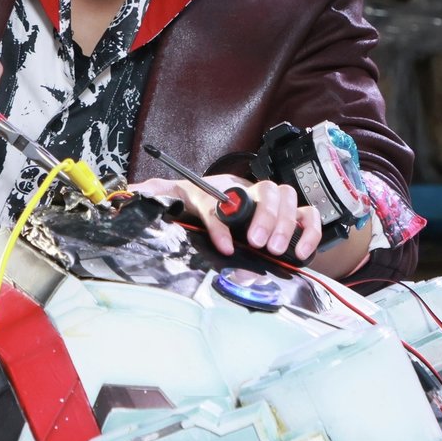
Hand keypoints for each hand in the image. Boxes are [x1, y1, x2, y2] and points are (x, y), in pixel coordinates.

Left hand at [127, 174, 321, 260]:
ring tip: (275, 249)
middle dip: (263, 216)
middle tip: (258, 242)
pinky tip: (301, 251)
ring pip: (287, 198)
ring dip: (283, 223)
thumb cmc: (202, 203)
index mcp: (218, 189)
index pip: (220, 199)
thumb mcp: (177, 199)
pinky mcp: (290, 215)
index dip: (221, 222)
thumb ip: (157, 194)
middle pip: (264, 191)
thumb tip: (133, 190)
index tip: (225, 246)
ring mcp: (272, 202)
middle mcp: (249, 191)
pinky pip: (307, 215)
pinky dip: (308, 231)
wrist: (225, 205)